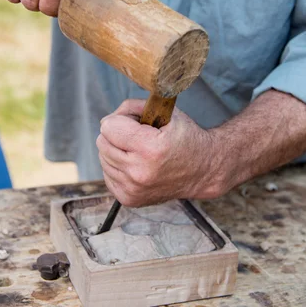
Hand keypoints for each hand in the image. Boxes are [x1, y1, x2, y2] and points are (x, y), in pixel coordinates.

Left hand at [97, 100, 226, 206]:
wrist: (203, 170)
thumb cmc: (185, 137)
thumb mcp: (166, 112)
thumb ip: (132, 107)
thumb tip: (105, 122)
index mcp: (150, 149)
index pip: (108, 127)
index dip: (121, 120)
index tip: (135, 122)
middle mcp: (140, 172)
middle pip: (102, 143)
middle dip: (117, 134)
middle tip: (137, 136)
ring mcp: (133, 189)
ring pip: (103, 158)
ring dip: (117, 151)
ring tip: (139, 150)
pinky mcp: (129, 199)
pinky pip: (107, 174)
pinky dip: (118, 166)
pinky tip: (136, 164)